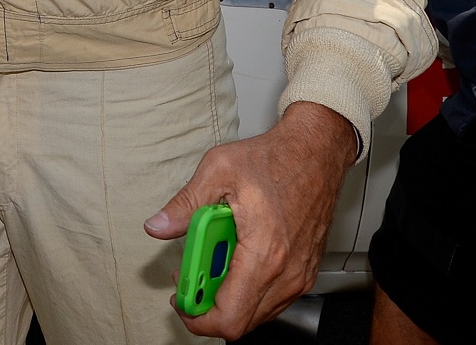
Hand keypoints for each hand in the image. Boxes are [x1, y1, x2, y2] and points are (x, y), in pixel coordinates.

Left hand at [144, 103, 356, 338]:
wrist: (316, 151)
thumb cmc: (276, 158)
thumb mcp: (218, 170)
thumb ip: (185, 204)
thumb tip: (158, 226)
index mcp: (264, 254)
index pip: (228, 317)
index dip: (197, 318)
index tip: (181, 299)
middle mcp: (286, 273)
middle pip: (240, 323)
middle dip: (207, 306)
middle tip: (192, 274)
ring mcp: (299, 276)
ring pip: (256, 314)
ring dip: (227, 298)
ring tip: (213, 260)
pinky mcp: (304, 272)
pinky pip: (271, 300)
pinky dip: (247, 289)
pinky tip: (235, 258)